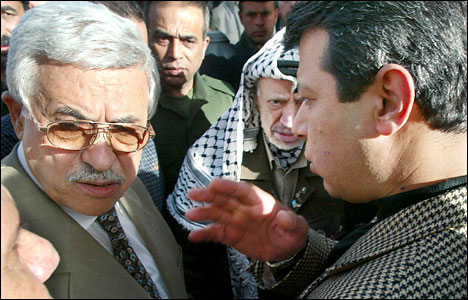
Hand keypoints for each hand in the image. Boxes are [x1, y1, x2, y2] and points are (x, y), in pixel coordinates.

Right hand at [185, 178, 308, 261]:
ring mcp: (236, 221)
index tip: (214, 184)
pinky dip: (205, 234)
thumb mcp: (297, 227)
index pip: (242, 191)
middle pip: (224, 199)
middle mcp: (244, 208)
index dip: (228, 187)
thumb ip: (291, 221)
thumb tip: (284, 216)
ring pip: (217, 214)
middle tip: (194, 194)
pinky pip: (216, 233)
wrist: (286, 249)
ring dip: (203, 213)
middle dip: (209, 196)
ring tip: (190, 214)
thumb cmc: (291, 231)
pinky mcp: (231, 235)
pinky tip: (193, 235)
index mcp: (259, 201)